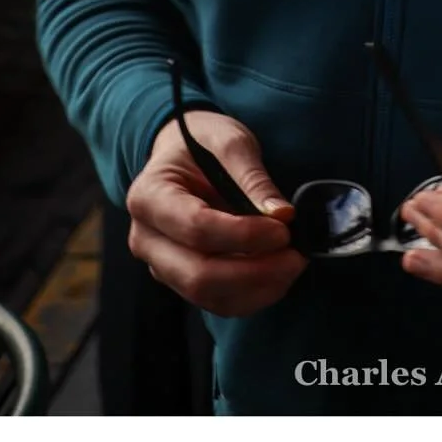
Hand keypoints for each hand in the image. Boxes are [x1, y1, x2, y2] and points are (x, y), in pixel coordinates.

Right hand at [125, 110, 306, 316]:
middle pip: (198, 274)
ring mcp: (161, 264)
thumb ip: (253, 177)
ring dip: (257, 288)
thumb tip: (282, 215)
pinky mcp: (181, 280)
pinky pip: (216, 302)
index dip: (244, 235)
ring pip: (208, 296)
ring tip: (292, 264)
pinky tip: (278, 276)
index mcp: (149, 196)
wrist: (182, 151)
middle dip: (254, 272)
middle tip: (295, 256)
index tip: (283, 229)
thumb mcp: (228, 141)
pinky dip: (252, 296)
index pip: (197, 228)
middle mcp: (146, 238)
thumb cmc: (201, 142)